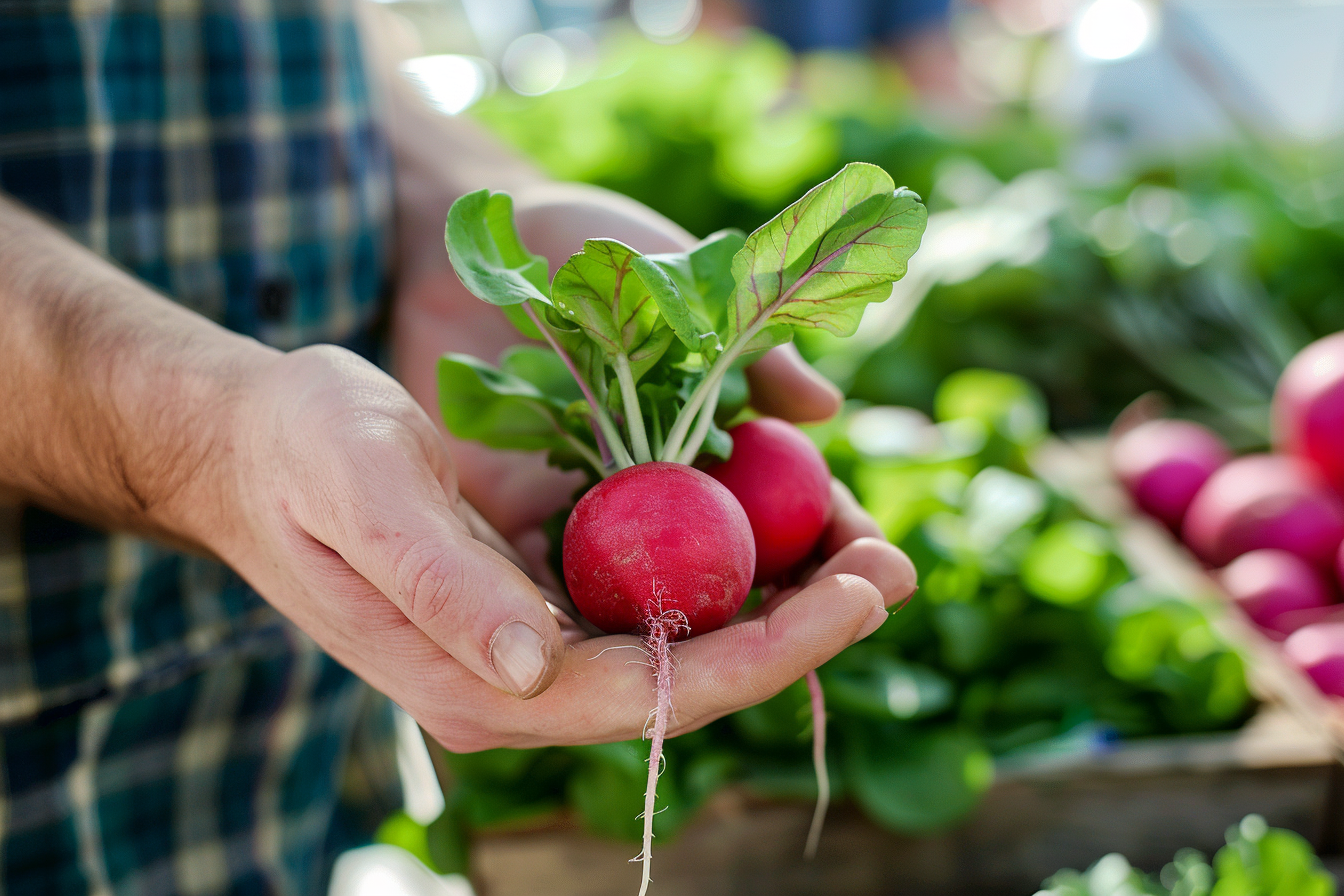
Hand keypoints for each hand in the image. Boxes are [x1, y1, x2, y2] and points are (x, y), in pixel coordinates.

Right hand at [211, 344, 914, 750]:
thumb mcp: (361, 495)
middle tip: (896, 565)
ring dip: (782, 598)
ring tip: (871, 547)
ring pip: (685, 638)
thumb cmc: (299, 457)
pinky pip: (657, 590)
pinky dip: (728, 561)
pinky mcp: (544, 594)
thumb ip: (441, 585)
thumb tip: (534, 667)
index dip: (764, 653)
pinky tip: (787, 520)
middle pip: (689, 677)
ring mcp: (535, 641)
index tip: (856, 598)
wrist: (254, 446)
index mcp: (478, 681)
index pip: (651, 691)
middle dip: (801, 630)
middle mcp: (519, 679)